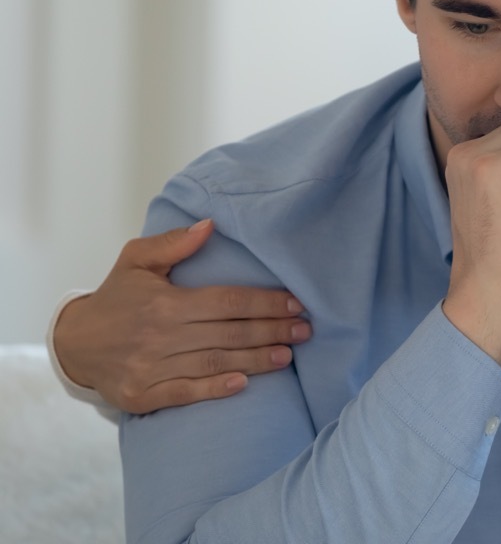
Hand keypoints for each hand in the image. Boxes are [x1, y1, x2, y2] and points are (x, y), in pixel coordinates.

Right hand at [53, 220, 309, 414]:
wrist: (73, 344)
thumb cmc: (116, 296)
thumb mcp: (135, 260)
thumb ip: (173, 243)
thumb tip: (210, 225)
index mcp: (164, 302)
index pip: (226, 301)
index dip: (264, 302)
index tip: (296, 304)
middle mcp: (159, 335)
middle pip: (228, 333)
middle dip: (272, 331)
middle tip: (306, 330)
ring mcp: (150, 368)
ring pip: (214, 363)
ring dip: (256, 360)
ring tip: (288, 355)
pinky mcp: (142, 395)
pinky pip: (185, 392)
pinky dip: (215, 389)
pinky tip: (243, 384)